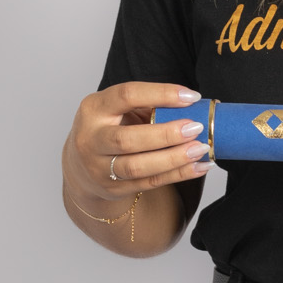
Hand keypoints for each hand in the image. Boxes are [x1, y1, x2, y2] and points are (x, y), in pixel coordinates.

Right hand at [65, 80, 207, 210]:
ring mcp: (100, 168)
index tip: (190, 96)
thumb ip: (149, 104)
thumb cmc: (110, 127)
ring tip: (200, 149)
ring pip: (138, 166)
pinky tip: (199, 166)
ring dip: (174, 158)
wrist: (83, 165)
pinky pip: (150, 182)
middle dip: (165, 134)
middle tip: (195, 128)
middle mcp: (91, 139)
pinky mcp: (113, 188)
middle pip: (127, 139)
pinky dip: (178, 175)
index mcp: (94, 108)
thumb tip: (193, 103)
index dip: (160, 94)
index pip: (126, 95)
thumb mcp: (119, 109)